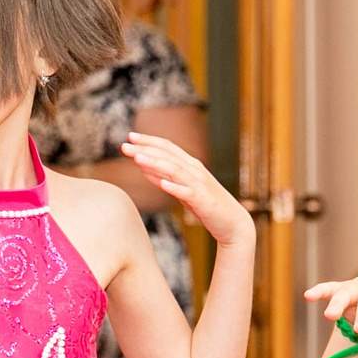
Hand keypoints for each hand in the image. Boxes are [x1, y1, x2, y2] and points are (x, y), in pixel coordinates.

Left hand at [121, 131, 250, 246]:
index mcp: (190, 165)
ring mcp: (199, 184)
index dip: (149, 140)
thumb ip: (163, 178)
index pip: (167, 147)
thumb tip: (143, 168)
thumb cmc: (205, 205)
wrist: (232, 222)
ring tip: (137, 159)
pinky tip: (162, 183)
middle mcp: (195, 170)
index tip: (130, 136)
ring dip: (155, 163)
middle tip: (124, 145)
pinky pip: (187, 192)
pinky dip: (174, 187)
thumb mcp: (181, 190)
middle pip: (168, 155)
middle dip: (145, 149)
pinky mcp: (203, 201)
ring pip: (175, 170)